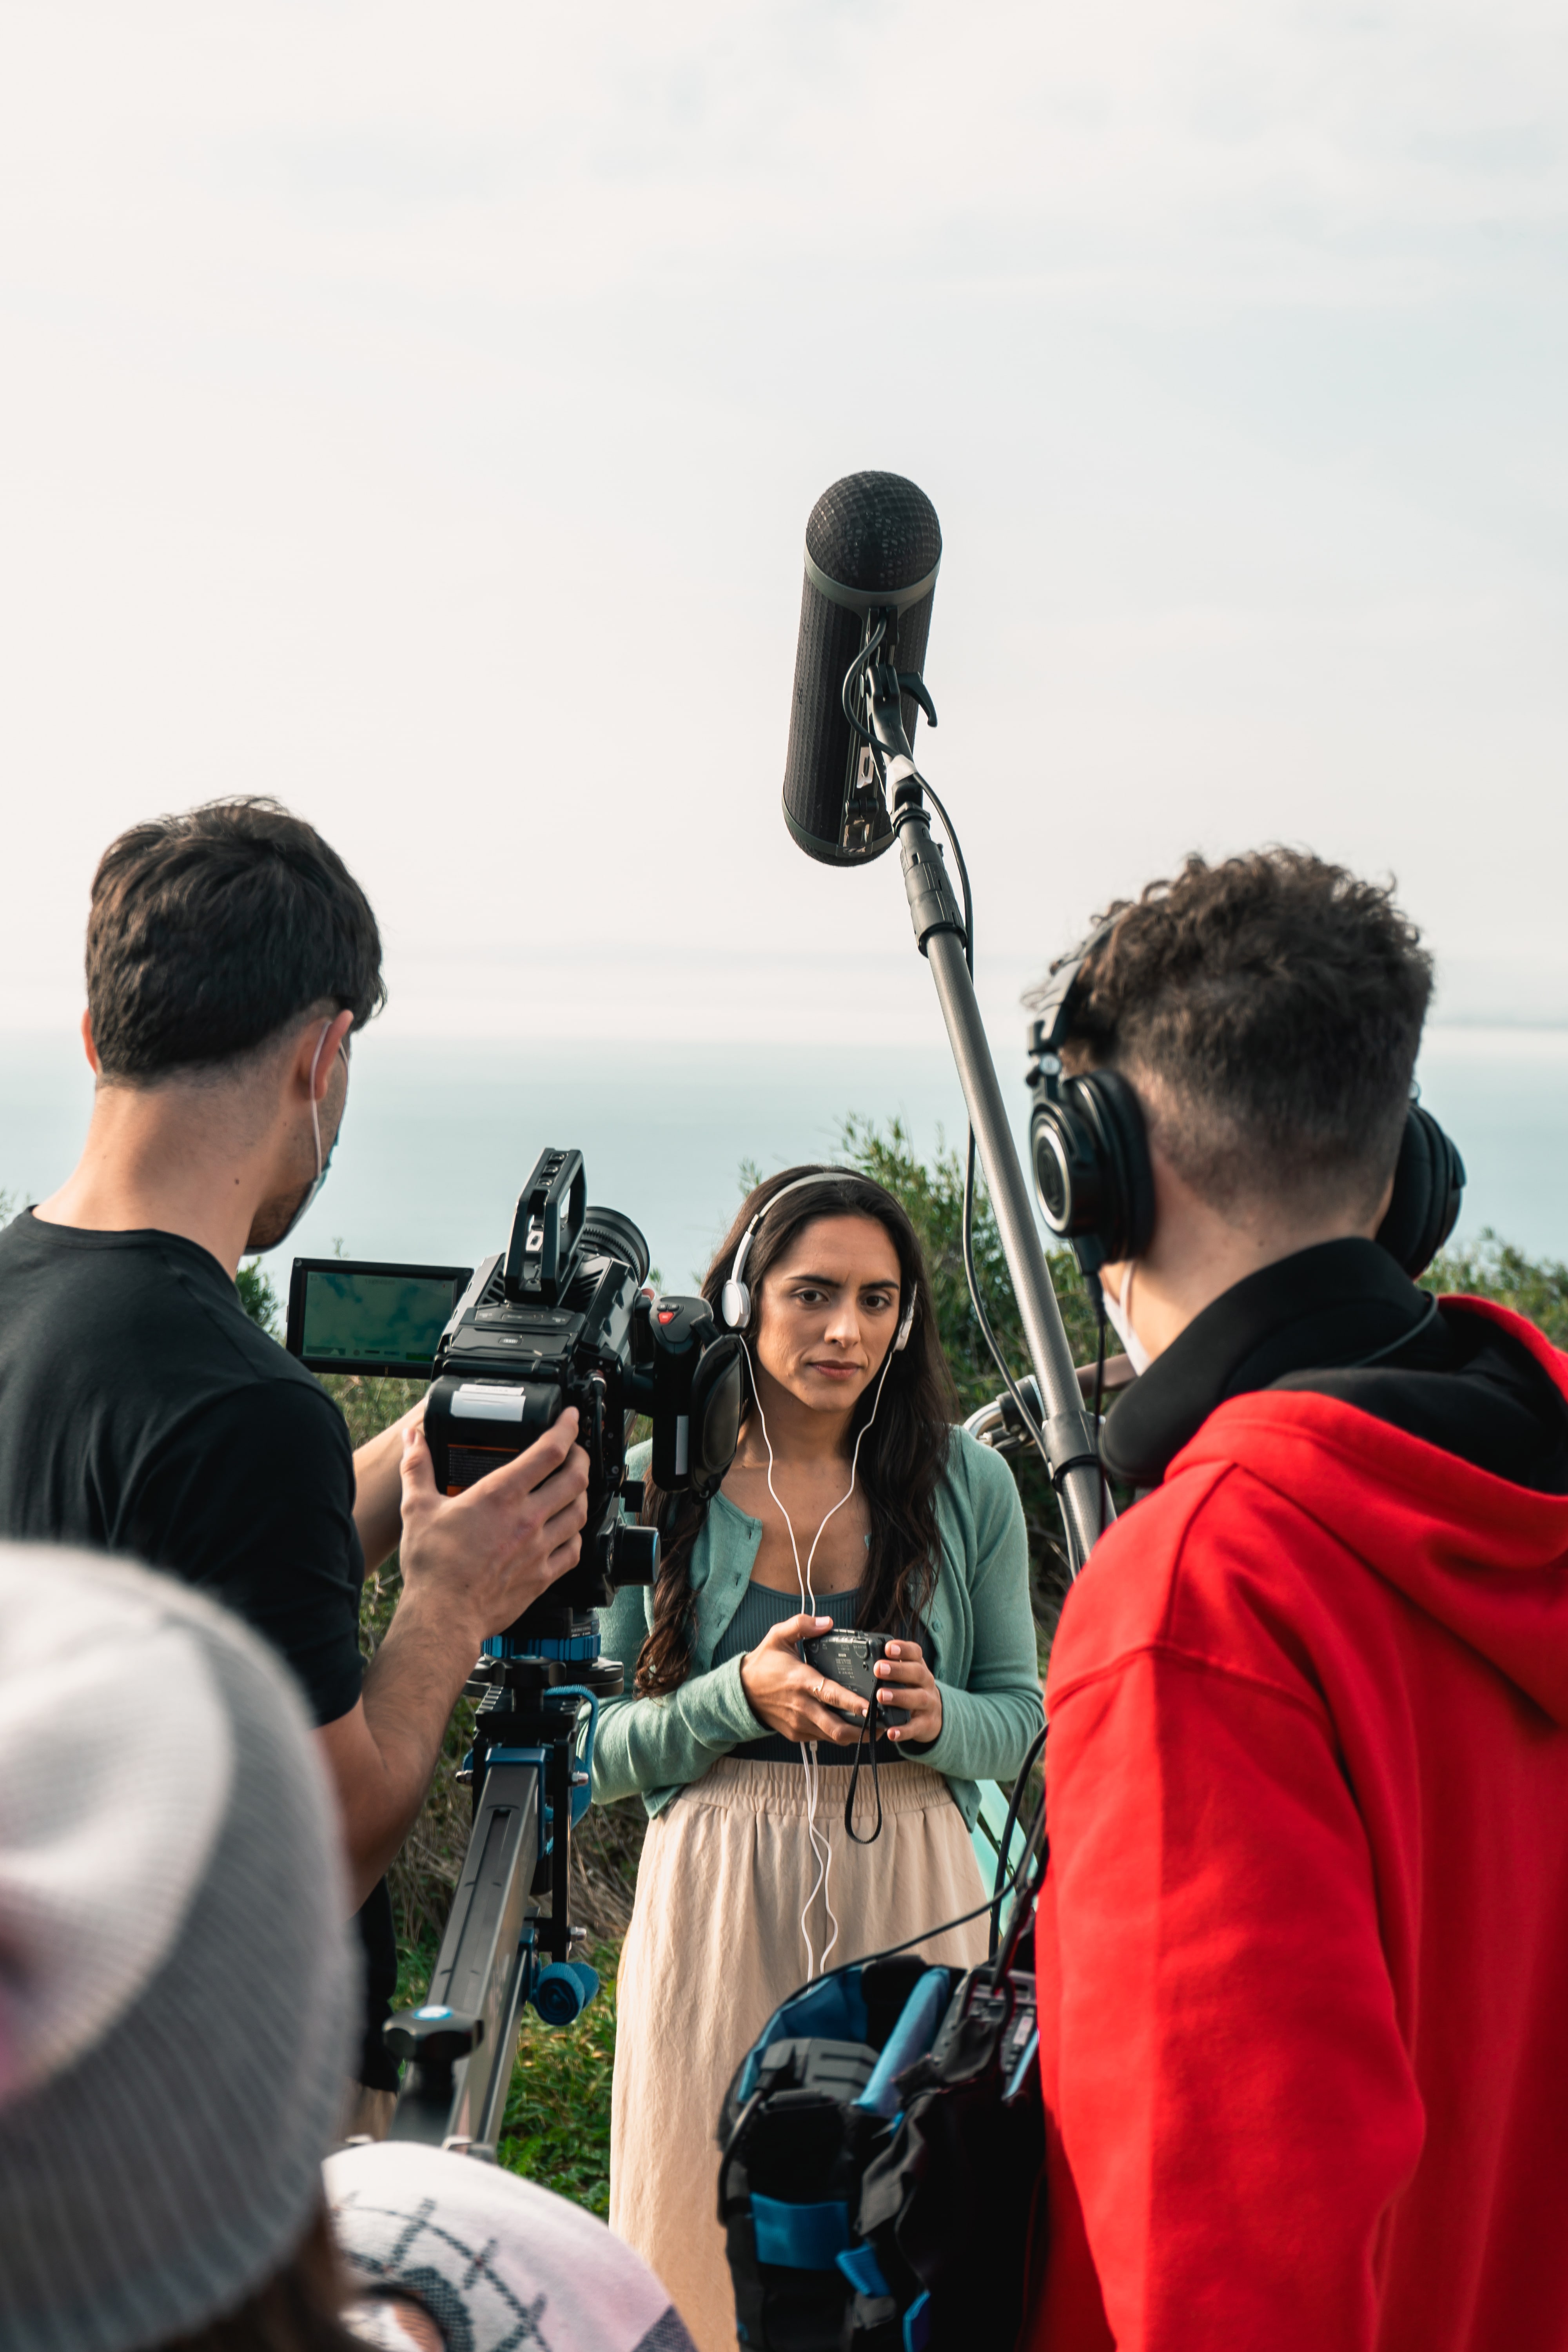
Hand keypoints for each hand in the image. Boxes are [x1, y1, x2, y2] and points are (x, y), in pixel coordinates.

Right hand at [396, 1407, 589, 1644]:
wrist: (444, 1616)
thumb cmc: (433, 1567)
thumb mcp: (418, 1508)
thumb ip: (417, 1467)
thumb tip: (413, 1438)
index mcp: (501, 1495)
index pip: (549, 1451)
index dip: (566, 1428)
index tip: (570, 1418)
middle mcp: (528, 1518)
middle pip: (575, 1478)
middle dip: (580, 1457)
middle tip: (574, 1450)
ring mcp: (540, 1548)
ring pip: (580, 1512)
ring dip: (581, 1494)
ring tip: (572, 1486)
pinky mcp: (543, 1575)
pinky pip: (574, 1550)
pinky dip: (576, 1535)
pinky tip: (567, 1531)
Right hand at [739, 1613, 870, 1746]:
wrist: (741, 1692)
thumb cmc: (764, 1663)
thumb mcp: (777, 1636)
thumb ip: (802, 1625)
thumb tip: (828, 1622)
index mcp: (801, 1681)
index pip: (831, 1695)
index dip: (854, 1703)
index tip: (873, 1706)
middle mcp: (802, 1707)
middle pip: (836, 1727)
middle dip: (863, 1731)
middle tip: (884, 1725)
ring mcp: (799, 1724)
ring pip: (832, 1736)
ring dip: (855, 1735)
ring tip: (876, 1728)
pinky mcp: (797, 1734)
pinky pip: (823, 1738)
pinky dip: (838, 1734)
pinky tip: (852, 1726)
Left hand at [875, 1639, 942, 1745]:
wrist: (933, 1715)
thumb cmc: (910, 1690)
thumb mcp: (906, 1676)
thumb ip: (890, 1668)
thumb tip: (865, 1661)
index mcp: (918, 1667)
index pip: (915, 1653)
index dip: (903, 1649)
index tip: (888, 1648)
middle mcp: (926, 1682)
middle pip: (917, 1673)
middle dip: (898, 1670)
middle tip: (878, 1669)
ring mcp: (929, 1703)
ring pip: (918, 1698)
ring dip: (899, 1696)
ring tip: (880, 1696)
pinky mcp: (927, 1723)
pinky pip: (916, 1727)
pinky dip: (903, 1730)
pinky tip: (891, 1732)